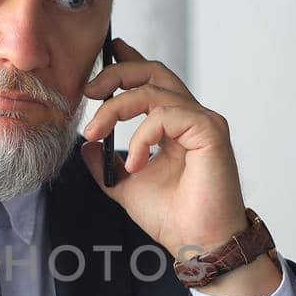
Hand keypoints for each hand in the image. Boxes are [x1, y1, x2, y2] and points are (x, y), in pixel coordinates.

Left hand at [80, 38, 279, 295]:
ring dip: (115, 109)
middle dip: (115, 73)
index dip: (128, 61)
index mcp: (174, 125)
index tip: (106, 52)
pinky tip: (134, 164)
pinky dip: (141, 136)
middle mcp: (191, 117)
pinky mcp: (210, 131)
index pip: (151, 82)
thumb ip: (105, 162)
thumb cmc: (172, 217)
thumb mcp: (124, 185)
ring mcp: (203, 122)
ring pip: (153, 90)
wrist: (196, 243)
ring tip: (96, 134)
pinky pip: (166, 115)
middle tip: (88, 90)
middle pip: (153, 72)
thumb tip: (85, 144)